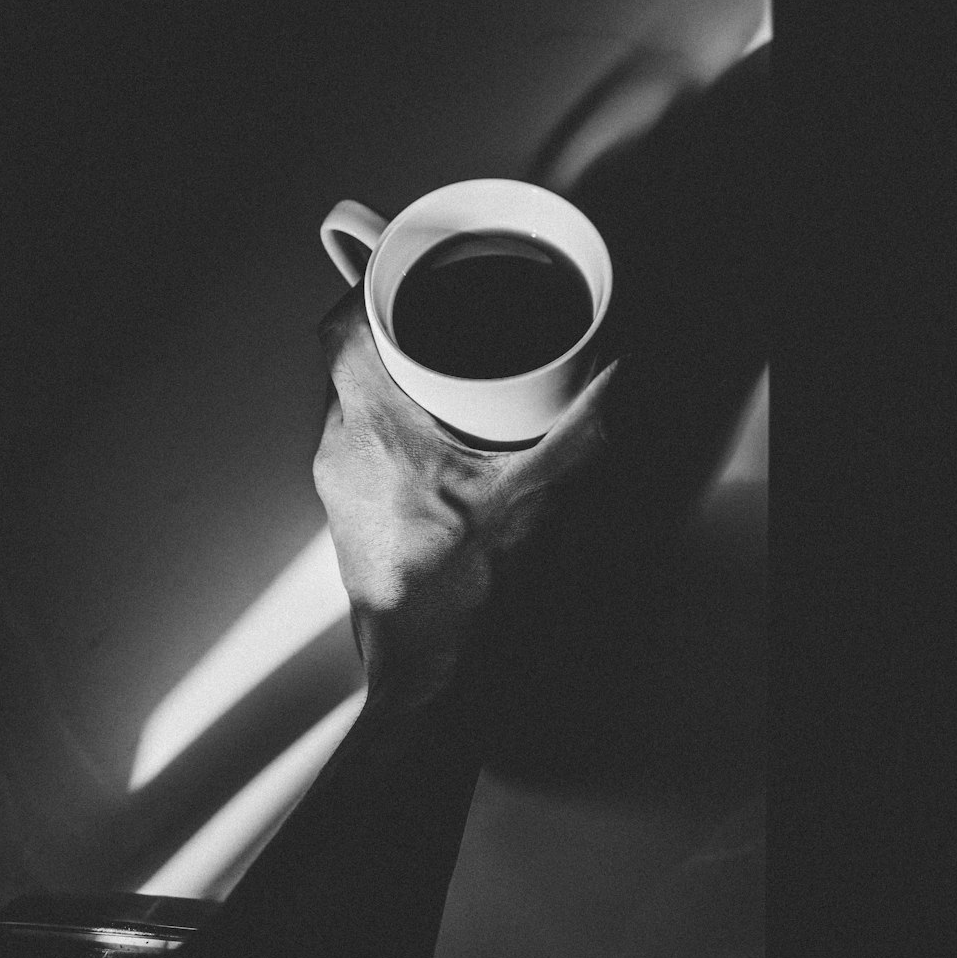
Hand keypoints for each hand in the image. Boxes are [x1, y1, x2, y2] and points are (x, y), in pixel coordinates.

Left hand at [313, 286, 617, 713]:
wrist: (435, 686)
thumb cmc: (470, 598)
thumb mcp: (543, 499)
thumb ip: (584, 427)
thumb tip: (615, 374)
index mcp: (374, 434)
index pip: (340, 330)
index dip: (368, 288)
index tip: (404, 271)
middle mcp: (342, 456)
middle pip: (351, 363)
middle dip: (398, 333)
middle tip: (446, 318)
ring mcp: (341, 493)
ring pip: (357, 408)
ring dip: (399, 385)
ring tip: (454, 377)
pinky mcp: (354, 523)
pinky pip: (366, 450)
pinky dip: (400, 431)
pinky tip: (450, 447)